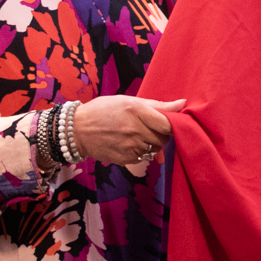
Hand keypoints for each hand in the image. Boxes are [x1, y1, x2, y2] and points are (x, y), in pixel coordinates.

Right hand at [71, 95, 185, 166]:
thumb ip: (157, 105)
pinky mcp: (126, 159)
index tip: (169, 123)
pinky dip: (141, 151)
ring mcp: (130, 146)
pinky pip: (143, 156)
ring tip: (137, 135)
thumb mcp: (129, 101)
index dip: (172, 125)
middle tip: (150, 128)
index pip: (168, 124)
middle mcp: (134, 129)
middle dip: (162, 134)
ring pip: (155, 148)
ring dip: (152, 143)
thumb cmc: (104, 111)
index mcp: (136, 111)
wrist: (77, 130)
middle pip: (163, 138)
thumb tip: (183, 103)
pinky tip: (129, 143)